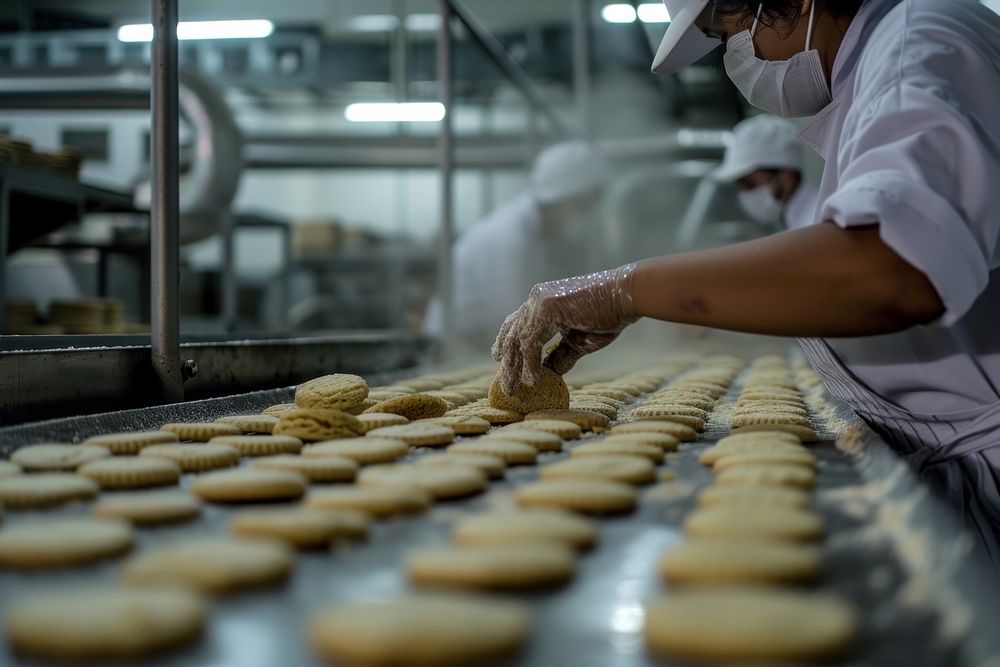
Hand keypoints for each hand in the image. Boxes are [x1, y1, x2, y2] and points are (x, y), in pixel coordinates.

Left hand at [491, 263, 639, 394]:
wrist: (626, 295)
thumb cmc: (607, 315)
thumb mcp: (579, 341)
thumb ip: (562, 355)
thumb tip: (549, 373)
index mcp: (542, 303)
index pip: (516, 324)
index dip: (507, 344)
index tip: (502, 362)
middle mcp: (536, 300)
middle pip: (512, 333)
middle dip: (506, 360)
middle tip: (503, 384)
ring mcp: (539, 302)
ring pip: (517, 339)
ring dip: (514, 367)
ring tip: (512, 389)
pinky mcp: (547, 308)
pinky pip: (532, 342)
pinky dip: (530, 363)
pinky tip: (531, 381)